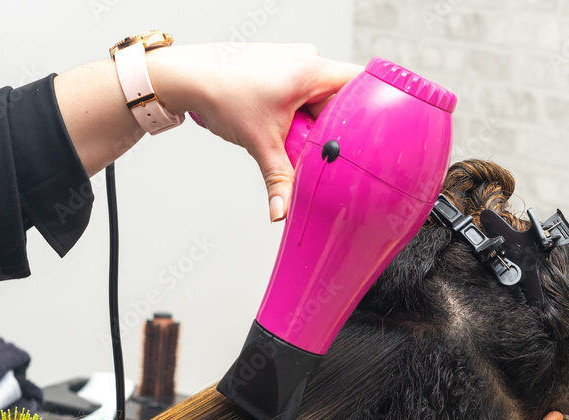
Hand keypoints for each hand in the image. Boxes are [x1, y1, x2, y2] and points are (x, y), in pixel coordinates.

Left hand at [148, 43, 361, 220]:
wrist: (188, 77)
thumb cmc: (220, 92)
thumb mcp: (259, 142)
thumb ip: (278, 180)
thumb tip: (284, 210)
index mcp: (312, 69)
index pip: (364, 82)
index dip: (376, 107)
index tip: (380, 133)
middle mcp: (309, 61)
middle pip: (343, 99)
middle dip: (337, 128)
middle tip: (330, 151)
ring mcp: (295, 63)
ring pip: (323, 100)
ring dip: (316, 123)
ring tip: (301, 140)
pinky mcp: (283, 71)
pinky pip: (306, 96)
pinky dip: (302, 116)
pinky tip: (289, 129)